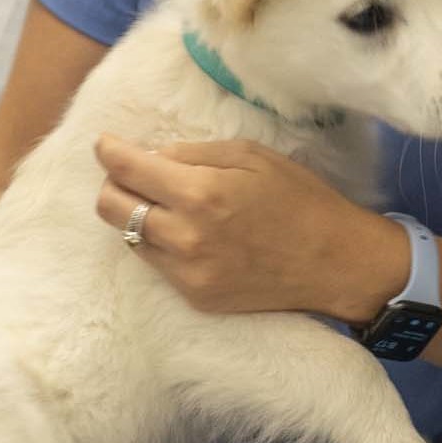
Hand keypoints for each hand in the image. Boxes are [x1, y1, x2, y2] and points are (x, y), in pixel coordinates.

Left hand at [93, 135, 408, 319]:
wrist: (335, 264)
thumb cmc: (298, 199)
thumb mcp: (250, 156)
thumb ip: (192, 154)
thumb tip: (149, 157)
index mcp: (201, 194)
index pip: (126, 170)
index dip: (109, 151)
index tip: (106, 144)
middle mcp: (186, 237)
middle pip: (111, 207)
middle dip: (113, 183)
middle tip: (131, 173)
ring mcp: (188, 274)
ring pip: (127, 237)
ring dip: (134, 214)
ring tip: (162, 202)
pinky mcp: (195, 297)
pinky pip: (156, 263)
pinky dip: (159, 242)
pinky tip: (186, 230)